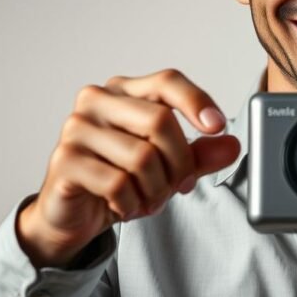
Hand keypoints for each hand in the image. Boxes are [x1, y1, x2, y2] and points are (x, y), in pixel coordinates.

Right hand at [17, 69, 240, 267]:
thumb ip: (199, 155)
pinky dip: (132, 203)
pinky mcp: (65, 160)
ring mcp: (77, 128)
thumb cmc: (118, 179)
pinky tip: (126, 206)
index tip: (217, 127)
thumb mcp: (167, 167)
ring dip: (156, 189)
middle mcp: (97, 101)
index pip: (167, 81)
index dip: (197, 101)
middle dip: (180, 162)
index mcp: (124, 91)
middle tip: (181, 185)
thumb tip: (231, 145)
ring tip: (150, 199)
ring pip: (142, 157)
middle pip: (160, 121)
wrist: (73, 214)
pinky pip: (118, 183)